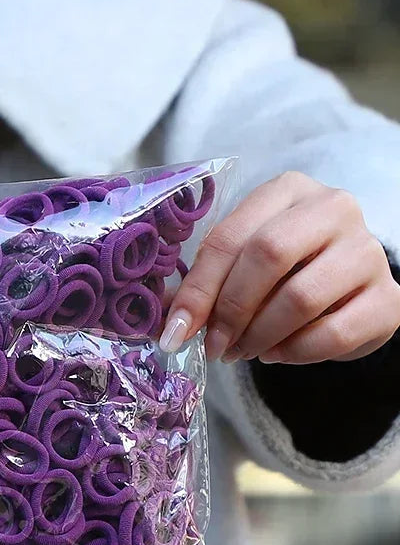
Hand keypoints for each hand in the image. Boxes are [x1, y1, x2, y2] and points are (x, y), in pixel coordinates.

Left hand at [159, 171, 399, 363]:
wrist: (346, 291)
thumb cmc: (281, 273)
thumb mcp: (240, 266)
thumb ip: (205, 284)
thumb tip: (167, 325)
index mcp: (287, 191)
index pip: (230, 238)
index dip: (197, 290)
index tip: (175, 332)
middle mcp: (334, 208)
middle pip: (269, 255)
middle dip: (230, 311)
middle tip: (214, 346)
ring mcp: (367, 250)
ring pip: (301, 298)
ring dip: (259, 336)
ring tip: (243, 350)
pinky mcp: (387, 297)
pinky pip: (332, 334)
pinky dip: (294, 353)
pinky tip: (277, 353)